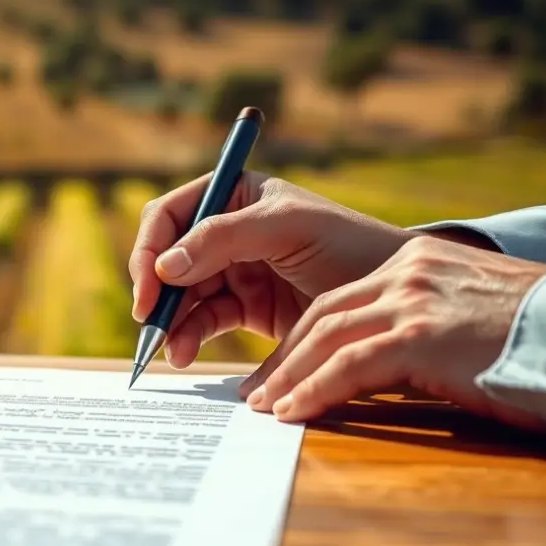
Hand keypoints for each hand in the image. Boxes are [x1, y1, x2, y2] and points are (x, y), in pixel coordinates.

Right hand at [129, 171, 421, 367]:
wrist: (397, 300)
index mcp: (235, 193)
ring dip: (170, 319)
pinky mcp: (246, 307)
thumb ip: (223, 238)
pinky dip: (188, 336)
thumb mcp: (285, 229)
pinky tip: (184, 353)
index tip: (150, 284)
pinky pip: (203, 319)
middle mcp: (228, 229)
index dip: (151, 247)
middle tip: (149, 322)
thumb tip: (165, 266)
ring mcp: (235, 269)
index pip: (172, 214)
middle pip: (168, 257)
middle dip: (156, 290)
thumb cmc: (350, 246)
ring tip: (172, 349)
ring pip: (181, 294)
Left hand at [239, 235, 545, 430]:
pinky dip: (314, 390)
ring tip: (265, 408)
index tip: (281, 366)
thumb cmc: (538, 337)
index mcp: (419, 261)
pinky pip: (349, 366)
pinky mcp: (423, 335)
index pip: (343, 298)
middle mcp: (410, 271)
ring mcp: (416, 300)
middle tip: (258, 391)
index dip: (305, 336)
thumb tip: (391, 363)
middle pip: (324, 314)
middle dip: (285, 357)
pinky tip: (292, 413)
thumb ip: (427, 325)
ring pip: (327, 337)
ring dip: (288, 376)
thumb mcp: (471, 316)